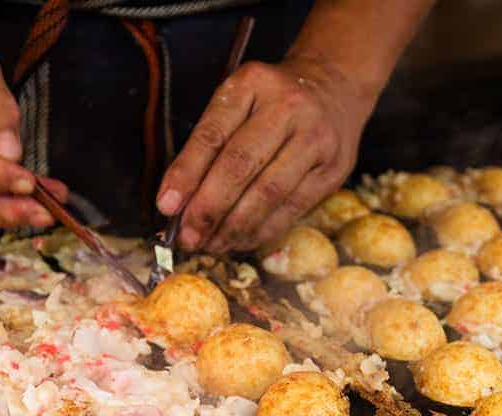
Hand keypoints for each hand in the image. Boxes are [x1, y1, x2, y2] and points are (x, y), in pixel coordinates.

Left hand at [156, 55, 373, 253]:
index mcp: (253, 83)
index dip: (186, 174)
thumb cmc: (273, 101)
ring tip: (211, 244)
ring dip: (234, 227)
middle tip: (187, 237)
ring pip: (268, 193)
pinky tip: (241, 240)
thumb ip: (209, 144)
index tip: (166, 206)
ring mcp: (316, 140)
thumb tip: (179, 202)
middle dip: (209, 208)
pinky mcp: (333, 170)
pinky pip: (292, 208)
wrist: (335, 88)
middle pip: (241, 166)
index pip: (212, 135)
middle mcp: (288, 108)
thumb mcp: (238, 101)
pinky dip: (262, 230)